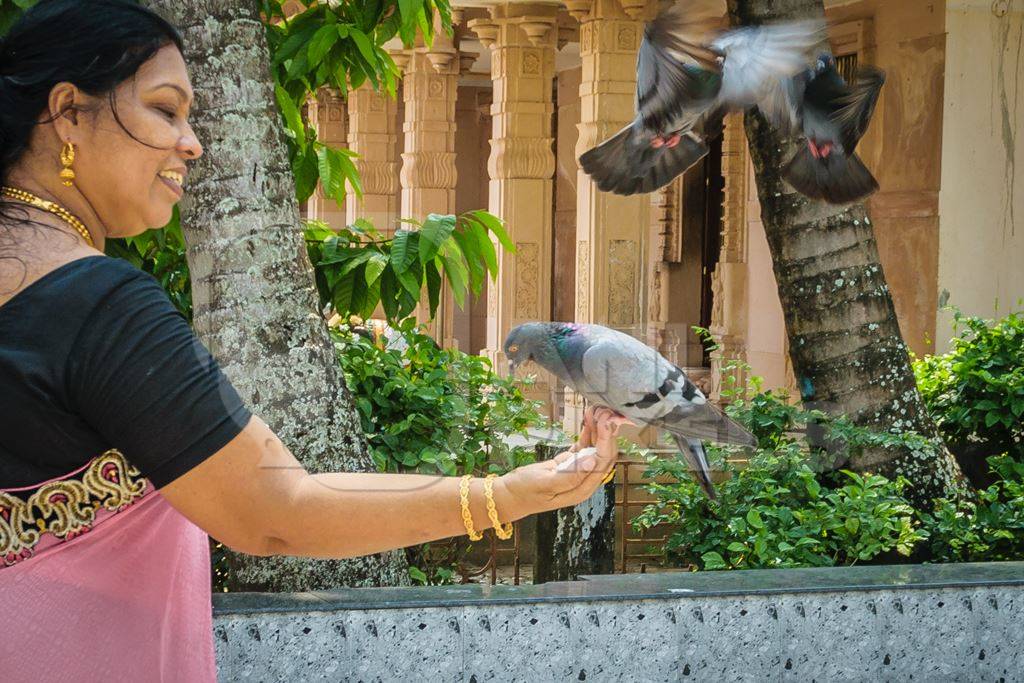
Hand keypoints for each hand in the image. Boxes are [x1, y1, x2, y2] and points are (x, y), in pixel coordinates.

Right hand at [495, 407, 627, 518]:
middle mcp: (584, 481)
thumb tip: (593, 460)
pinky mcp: (570, 463)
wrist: (510, 494)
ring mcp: (578, 471)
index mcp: (582, 489)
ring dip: (598, 430)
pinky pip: (584, 447)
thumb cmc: (525, 491)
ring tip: (596, 411)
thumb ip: (571, 475)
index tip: (605, 421)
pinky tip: (588, 420)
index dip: (606, 441)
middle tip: (603, 411)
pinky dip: (587, 433)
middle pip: (604, 454)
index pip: (602, 462)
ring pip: (596, 449)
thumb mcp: (545, 483)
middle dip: (606, 433)